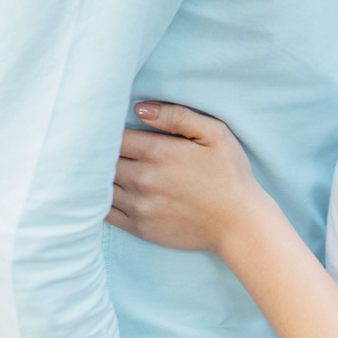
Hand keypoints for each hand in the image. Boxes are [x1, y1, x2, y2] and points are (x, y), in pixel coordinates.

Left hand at [107, 102, 265, 257]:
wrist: (240, 224)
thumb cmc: (230, 175)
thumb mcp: (214, 134)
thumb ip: (176, 116)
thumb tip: (139, 109)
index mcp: (157, 152)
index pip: (112, 136)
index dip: (106, 130)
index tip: (107, 129)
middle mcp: (143, 179)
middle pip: (102, 160)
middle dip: (99, 152)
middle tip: (98, 147)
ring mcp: (139, 206)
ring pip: (99, 185)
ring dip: (96, 176)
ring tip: (98, 168)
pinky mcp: (139, 228)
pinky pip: (105, 212)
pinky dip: (98, 201)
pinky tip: (101, 193)